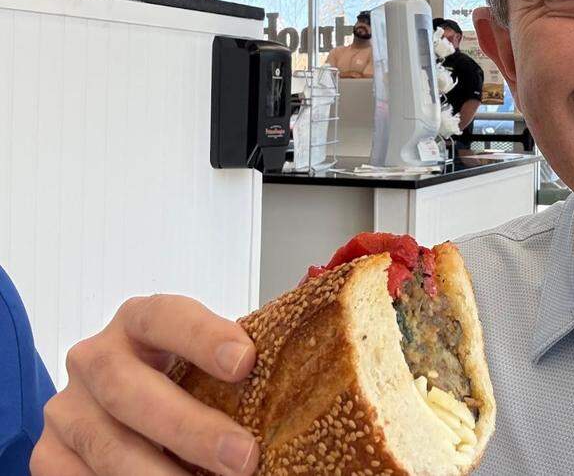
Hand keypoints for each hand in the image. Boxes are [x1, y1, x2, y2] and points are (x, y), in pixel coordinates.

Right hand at [31, 295, 258, 475]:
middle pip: (131, 387)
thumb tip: (321, 371)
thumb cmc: (188, 384)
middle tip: (243, 458)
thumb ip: (246, 365)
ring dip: (160, 474)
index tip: (246, 362)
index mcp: (140, 321)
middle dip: (190, 427)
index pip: (165, 315)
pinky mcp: (50, 455)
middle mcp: (96, 358)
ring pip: (108, 444)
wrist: (135, 416)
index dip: (203, 335)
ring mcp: (68, 408)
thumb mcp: (213, 366)